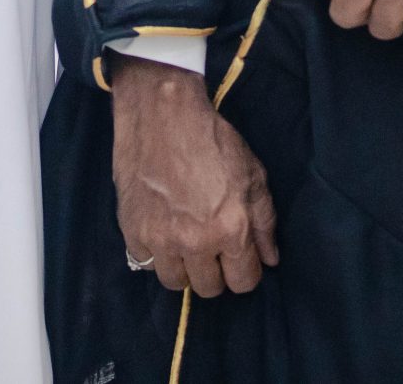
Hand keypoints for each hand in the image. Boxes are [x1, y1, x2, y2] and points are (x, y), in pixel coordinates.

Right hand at [109, 58, 278, 297]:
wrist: (163, 114)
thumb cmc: (213, 139)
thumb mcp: (253, 174)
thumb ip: (265, 222)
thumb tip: (270, 259)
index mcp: (231, 229)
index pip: (243, 282)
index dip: (244, 272)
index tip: (238, 258)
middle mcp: (196, 241)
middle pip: (209, 288)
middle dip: (215, 272)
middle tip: (211, 247)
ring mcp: (160, 238)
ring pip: (175, 282)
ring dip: (184, 268)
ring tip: (185, 243)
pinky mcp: (132, 230)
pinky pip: (146, 262)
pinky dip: (155, 253)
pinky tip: (162, 230)